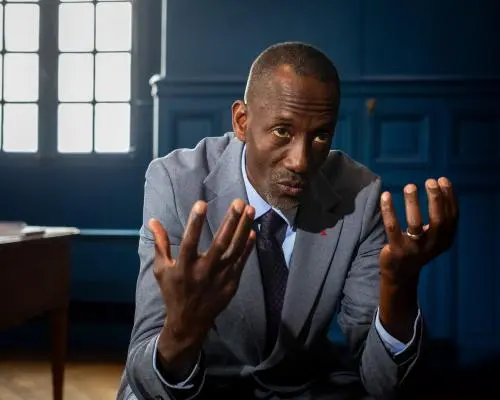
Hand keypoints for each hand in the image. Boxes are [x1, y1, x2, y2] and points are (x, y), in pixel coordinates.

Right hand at [149, 198, 255, 343]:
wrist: (189, 322)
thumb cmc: (173, 292)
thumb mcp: (162, 269)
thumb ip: (160, 244)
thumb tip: (152, 220)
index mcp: (184, 267)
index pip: (190, 241)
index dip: (195, 223)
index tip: (202, 203)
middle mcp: (204, 271)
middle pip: (220, 243)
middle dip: (230, 221)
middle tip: (239, 202)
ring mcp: (220, 278)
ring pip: (235, 250)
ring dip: (243, 228)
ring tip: (250, 209)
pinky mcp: (231, 283)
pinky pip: (241, 262)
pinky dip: (247, 247)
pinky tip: (252, 230)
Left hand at [379, 177, 458, 285]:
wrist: (401, 273)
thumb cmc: (418, 246)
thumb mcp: (434, 236)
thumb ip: (439, 218)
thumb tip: (439, 187)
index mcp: (445, 240)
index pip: (452, 216)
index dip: (449, 197)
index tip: (442, 180)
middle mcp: (433, 245)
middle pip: (438, 220)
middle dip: (436, 199)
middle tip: (429, 181)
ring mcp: (414, 249)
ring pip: (415, 223)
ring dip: (413, 203)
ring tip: (410, 186)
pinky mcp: (396, 250)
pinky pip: (392, 227)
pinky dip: (388, 210)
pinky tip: (386, 195)